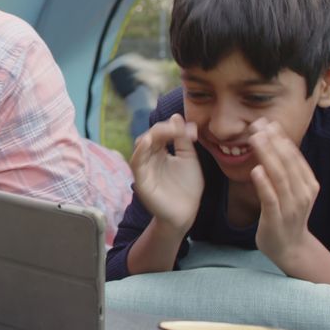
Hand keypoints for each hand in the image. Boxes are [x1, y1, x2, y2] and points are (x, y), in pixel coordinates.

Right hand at [129, 114, 203, 231]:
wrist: (185, 213)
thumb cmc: (187, 188)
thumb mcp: (188, 158)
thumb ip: (183, 140)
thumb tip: (176, 116)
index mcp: (160, 151)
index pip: (161, 132)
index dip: (174, 127)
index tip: (193, 131)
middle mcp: (150, 157)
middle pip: (151, 135)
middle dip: (164, 129)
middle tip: (180, 129)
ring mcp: (144, 168)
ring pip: (142, 145)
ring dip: (152, 135)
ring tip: (166, 131)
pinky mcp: (140, 179)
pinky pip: (136, 162)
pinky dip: (140, 150)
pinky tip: (149, 142)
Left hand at [248, 119, 319, 267]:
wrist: (290, 248)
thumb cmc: (287, 214)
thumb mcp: (293, 190)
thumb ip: (286, 170)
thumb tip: (274, 140)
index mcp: (308, 184)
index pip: (294, 156)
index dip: (281, 138)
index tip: (267, 121)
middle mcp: (303, 193)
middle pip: (287, 163)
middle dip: (272, 141)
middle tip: (258, 124)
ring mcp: (291, 206)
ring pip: (279, 177)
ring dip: (267, 156)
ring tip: (255, 139)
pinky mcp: (276, 218)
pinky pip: (270, 198)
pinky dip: (264, 184)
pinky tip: (255, 170)